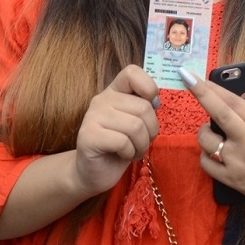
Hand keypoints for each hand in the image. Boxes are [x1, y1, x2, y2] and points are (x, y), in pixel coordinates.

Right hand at [73, 65, 159, 195]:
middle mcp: (101, 99)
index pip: (132, 72)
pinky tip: (123, 155)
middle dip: (151, 130)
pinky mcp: (88, 136)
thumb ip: (144, 106)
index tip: (152, 107)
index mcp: (114, 91)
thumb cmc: (121, 146)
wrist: (95, 172)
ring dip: (142, 145)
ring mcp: (92, 117)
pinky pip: (123, 142)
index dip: (149, 87)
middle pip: (143, 107)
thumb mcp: (136, 122)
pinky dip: (130, 152)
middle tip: (142, 142)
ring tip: (134, 150)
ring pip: (136, 126)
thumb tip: (155, 101)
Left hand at [185, 75, 244, 214]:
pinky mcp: (231, 179)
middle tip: (186, 79)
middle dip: (201, 94)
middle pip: (218, 115)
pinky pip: (206, 164)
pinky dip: (205, 154)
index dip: (213, 87)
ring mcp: (238, 162)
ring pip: (207, 141)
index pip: (234, 101)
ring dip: (204, 130)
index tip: (196, 76)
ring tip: (211, 128)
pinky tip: (212, 149)